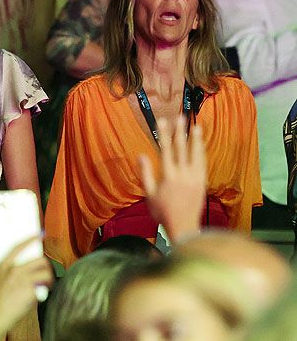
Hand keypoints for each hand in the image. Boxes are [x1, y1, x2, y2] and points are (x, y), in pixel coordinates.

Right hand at [0, 238, 52, 337]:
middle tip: (45, 272)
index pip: (19, 247)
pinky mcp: (30, 291)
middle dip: (45, 266)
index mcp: (2, 266)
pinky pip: (43, 288)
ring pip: (45, 273)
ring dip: (48, 279)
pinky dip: (42, 292)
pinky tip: (37, 297)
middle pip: (39, 260)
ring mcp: (22, 280)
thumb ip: (3, 275)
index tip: (39, 235)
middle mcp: (14, 270)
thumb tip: (14, 273)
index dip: (30, 239)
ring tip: (46, 285)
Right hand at [140, 116, 206, 242]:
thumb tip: (141, 155)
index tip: (163, 121)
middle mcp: (183, 174)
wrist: (184, 227)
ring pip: (195, 153)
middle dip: (180, 131)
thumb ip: (145, 174)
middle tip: (180, 116)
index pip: (166, 149)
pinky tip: (201, 144)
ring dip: (195, 138)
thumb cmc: (162, 212)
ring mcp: (195, 178)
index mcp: (169, 176)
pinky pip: (203, 163)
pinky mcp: (203, 182)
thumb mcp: (149, 194)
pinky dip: (201, 151)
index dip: (164, 134)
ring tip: (195, 125)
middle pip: (181, 148)